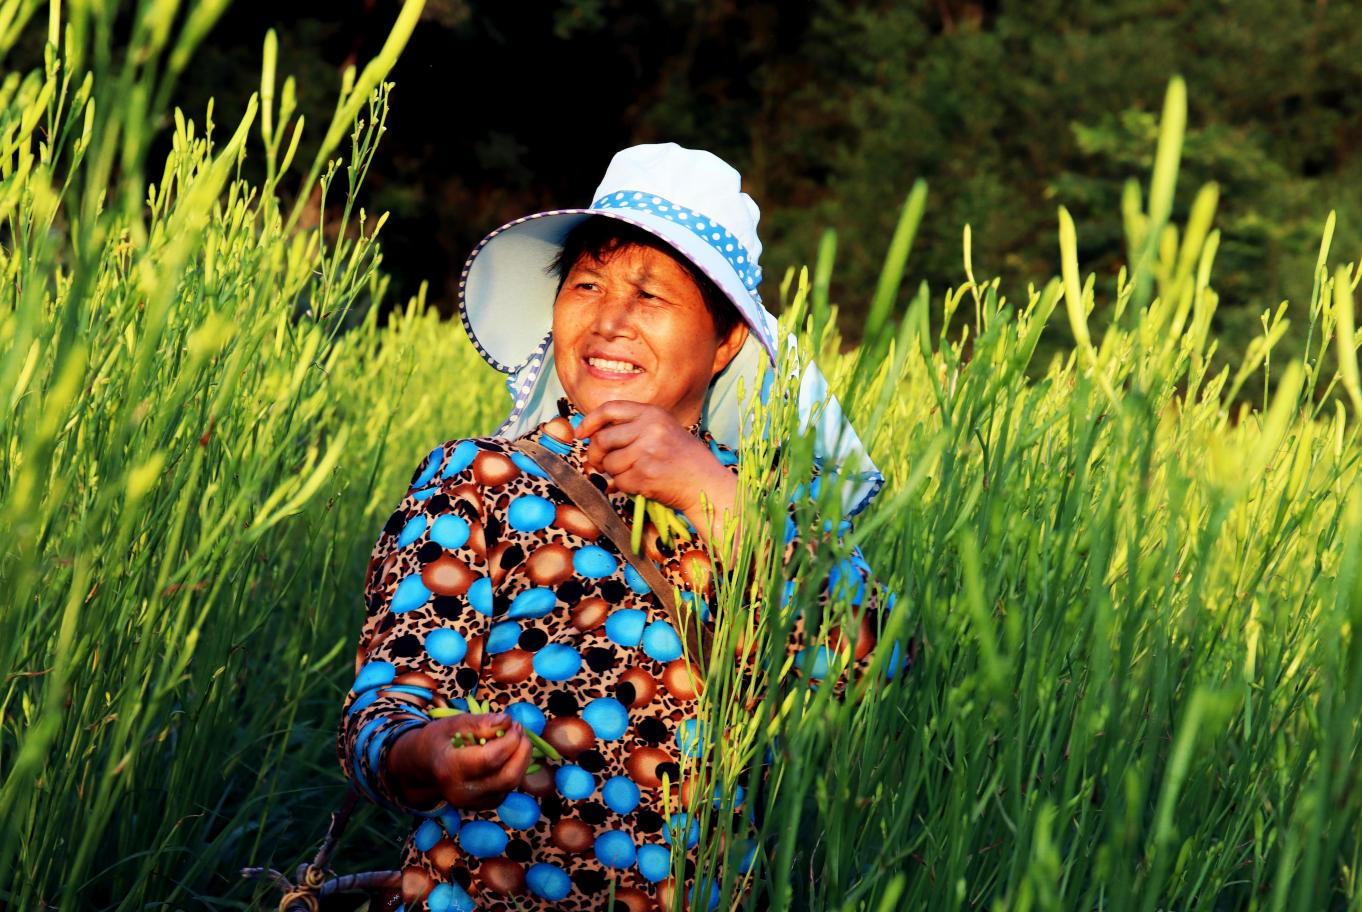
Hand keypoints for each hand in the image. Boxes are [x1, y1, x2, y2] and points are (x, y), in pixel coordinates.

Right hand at [385, 712, 533, 810]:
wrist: (424, 765)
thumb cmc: (439, 739)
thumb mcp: (454, 723)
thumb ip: (481, 722)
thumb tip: (507, 721)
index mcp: (450, 768)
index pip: (490, 759)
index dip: (509, 740)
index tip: (514, 724)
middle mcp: (461, 792)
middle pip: (507, 777)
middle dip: (522, 751)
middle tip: (520, 730)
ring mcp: (472, 803)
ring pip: (511, 784)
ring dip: (522, 759)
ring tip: (517, 738)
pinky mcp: (482, 806)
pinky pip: (507, 789)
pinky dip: (515, 769)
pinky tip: (509, 754)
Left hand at [576, 401, 737, 525]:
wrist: (704, 482)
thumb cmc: (682, 457)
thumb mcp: (662, 429)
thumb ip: (633, 426)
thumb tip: (593, 434)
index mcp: (653, 413)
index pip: (610, 408)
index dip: (590, 421)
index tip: (581, 433)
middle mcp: (650, 429)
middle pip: (603, 439)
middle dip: (596, 454)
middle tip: (600, 463)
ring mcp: (647, 452)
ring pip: (609, 463)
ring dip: (613, 472)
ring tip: (630, 473)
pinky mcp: (645, 475)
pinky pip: (619, 481)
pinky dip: (624, 486)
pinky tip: (640, 483)